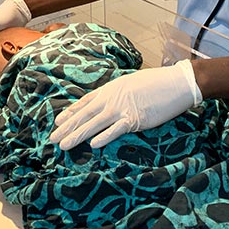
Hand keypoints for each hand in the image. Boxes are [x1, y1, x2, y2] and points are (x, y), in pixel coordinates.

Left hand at [49, 61, 202, 149]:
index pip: (85, 102)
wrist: (175, 82)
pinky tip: (93, 145)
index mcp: (111, 89)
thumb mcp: (131, 84)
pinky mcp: (135, 119)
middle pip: (85, 114)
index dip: (71, 112)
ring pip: (95, 124)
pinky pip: (116, 130)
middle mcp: (112, 98)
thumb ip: (117, 94)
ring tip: (64, 145)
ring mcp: (123, 108)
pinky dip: (104, 137)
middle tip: (52, 138)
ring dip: (78, 135)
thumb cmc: (156, 83)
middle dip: (68, 127)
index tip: (58, 121)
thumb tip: (108, 102)